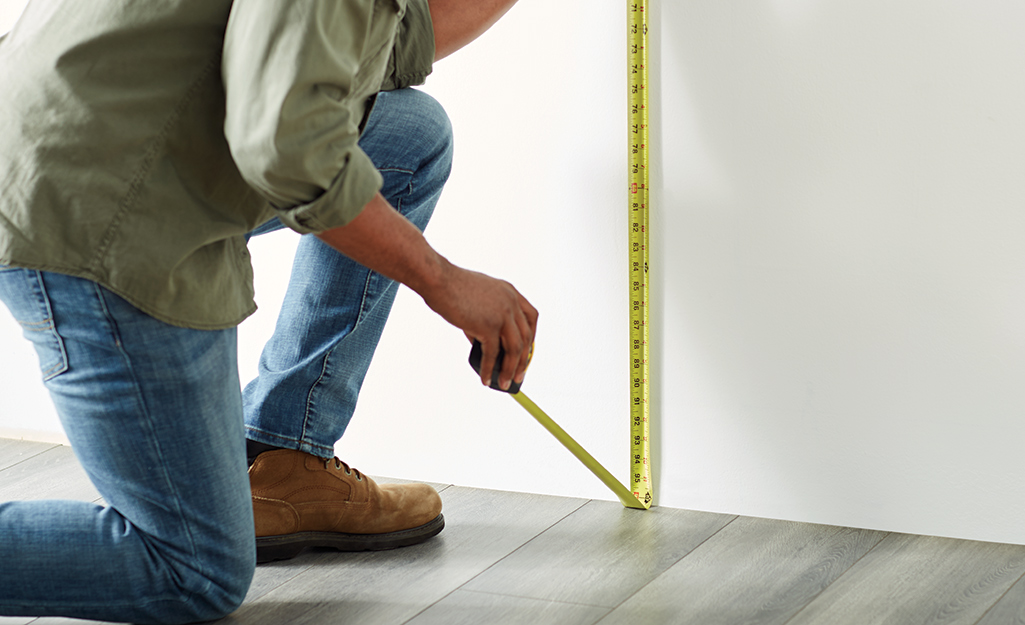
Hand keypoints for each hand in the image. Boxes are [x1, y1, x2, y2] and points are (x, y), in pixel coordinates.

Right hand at [420, 259, 537, 389]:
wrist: (438, 280)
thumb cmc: (451, 287)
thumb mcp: (478, 298)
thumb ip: (485, 319)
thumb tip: (484, 345)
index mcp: (510, 292)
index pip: (531, 317)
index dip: (531, 336)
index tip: (527, 352)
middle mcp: (511, 302)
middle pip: (526, 337)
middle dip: (523, 360)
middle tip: (519, 375)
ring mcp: (502, 314)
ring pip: (514, 349)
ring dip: (511, 370)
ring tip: (506, 383)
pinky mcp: (488, 326)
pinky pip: (492, 354)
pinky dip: (489, 369)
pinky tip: (485, 379)